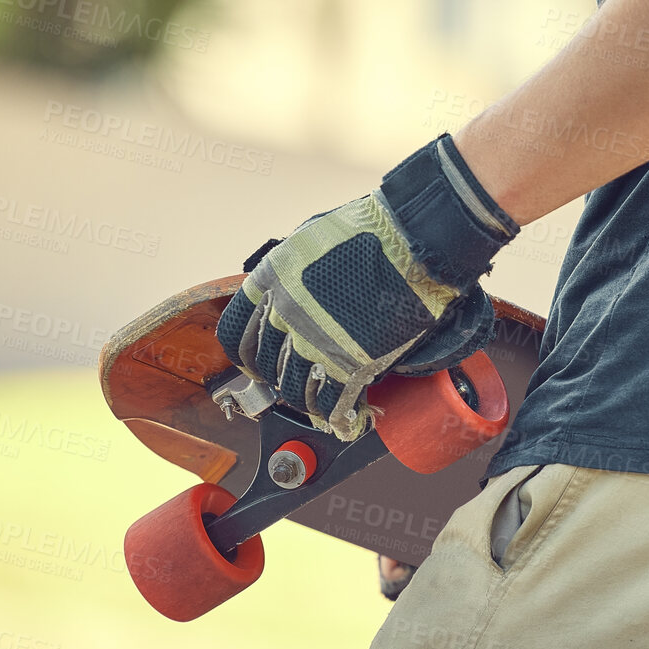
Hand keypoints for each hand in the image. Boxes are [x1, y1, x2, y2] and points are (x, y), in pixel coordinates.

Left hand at [216, 135, 517, 438]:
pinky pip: (331, 402)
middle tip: (298, 382)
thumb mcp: (309, 239)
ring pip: (294, 390)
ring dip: (308, 401)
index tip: (257, 363)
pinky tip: (345, 418)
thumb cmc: (370, 230)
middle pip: (265, 366)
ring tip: (322, 403)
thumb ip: (292, 272)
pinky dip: (336, 416)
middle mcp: (284, 313)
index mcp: (270, 280)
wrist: (413, 239)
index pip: (235, 334)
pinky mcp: (349, 362)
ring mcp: (314, 340)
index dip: (246, 355)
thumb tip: (289, 295)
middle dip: (280, 378)